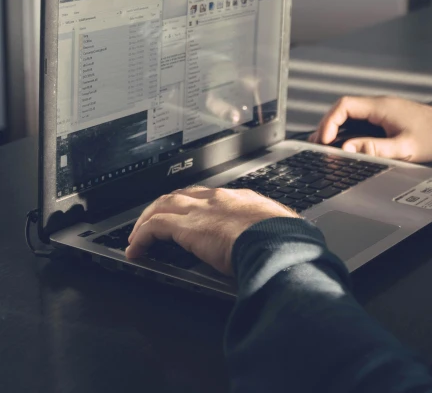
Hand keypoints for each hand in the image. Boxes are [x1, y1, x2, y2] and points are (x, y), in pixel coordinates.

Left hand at [125, 187, 296, 275]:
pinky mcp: (186, 226)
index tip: (185, 215)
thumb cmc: (282, 239)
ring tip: (137, 236)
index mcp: (239, 199)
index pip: (207, 196)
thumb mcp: (274, 230)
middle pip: (180, 195)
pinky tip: (135, 250)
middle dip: (162, 207)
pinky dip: (141, 236)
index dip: (190, 205)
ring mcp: (200, 209)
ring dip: (147, 220)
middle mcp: (217, 199)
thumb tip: (270, 245)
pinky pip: (153, 226)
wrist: (276, 240)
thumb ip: (265, 233)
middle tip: (151, 221)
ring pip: (162, 206)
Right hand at [309, 96, 431, 162]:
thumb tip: (348, 150)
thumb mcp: (404, 148)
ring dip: (337, 130)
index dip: (329, 122)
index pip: (344, 106)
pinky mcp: (387, 118)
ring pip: (351, 116)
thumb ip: (374, 149)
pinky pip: (361, 121)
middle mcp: (379, 105)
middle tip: (318, 145)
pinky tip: (347, 144)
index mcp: (380, 107)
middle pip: (343, 110)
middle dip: (327, 126)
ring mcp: (383, 111)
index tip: (324, 140)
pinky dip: (350, 132)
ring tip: (326, 146)